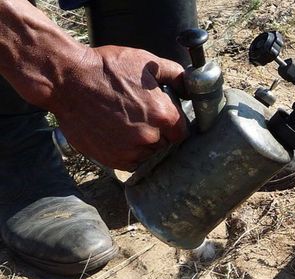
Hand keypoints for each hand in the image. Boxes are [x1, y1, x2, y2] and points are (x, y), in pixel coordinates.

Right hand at [48, 46, 188, 170]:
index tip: (163, 120)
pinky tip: (117, 136)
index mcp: (164, 115)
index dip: (173, 126)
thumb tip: (191, 87)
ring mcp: (131, 150)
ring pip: (148, 154)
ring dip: (142, 145)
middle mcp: (150, 137)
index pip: (182, 132)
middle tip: (140, 119)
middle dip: (158, 134)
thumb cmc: (106, 69)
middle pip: (165, 144)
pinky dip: (127, 153)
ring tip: (126, 125)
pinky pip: (131, 162)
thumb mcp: (146, 63)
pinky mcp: (113, 159)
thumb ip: (176, 75)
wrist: (68, 80)